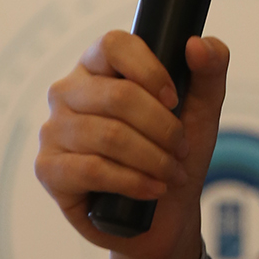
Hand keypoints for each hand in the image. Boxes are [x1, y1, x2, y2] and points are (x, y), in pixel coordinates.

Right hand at [34, 31, 229, 258]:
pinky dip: (133, 182)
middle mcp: (68, 92)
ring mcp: (54, 129)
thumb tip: (196, 44)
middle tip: (182, 149)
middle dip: (163, 128)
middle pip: (118, 96)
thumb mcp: (203, 109)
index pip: (114, 45)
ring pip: (109, 136)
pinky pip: (92, 169)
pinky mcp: (48, 168)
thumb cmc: (175, 153)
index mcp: (99, 66)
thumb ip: (210, 68)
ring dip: (153, 159)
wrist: (164, 214)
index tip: (175, 100)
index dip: (150, 70)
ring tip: (172, 173)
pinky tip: (152, 189)